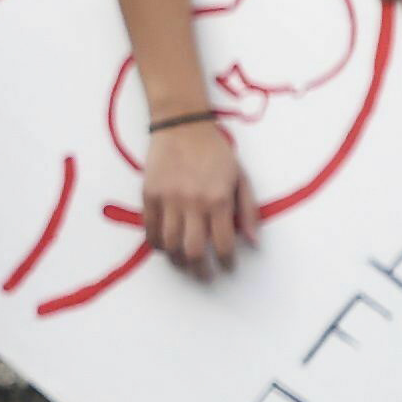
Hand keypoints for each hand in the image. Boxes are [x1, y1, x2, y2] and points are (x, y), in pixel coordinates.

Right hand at [140, 118, 259, 279]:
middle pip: (193, 251)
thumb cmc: (216, 151)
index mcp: (219, 199)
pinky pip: (149, 229)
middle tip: (204, 276)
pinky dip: (157, 244)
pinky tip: (166, 247)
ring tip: (184, 264)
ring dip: (177, 260)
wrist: (182, 126)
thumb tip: (253, 242)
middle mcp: (193, 203)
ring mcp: (168, 200)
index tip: (227, 268)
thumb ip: (249, 211)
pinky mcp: (149, 195)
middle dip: (200, 270)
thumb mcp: (241, 177)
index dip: (226, 262)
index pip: (224, 243)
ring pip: (170, 244)